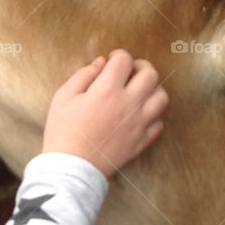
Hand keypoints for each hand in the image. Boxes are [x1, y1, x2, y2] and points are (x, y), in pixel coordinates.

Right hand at [42, 50, 167, 176]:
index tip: (111, 61)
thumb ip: (83, 75)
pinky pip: (159, 123)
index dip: (118, 56)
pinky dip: (153, 115)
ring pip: (162, 97)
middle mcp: (129, 104)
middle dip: (140, 67)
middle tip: (129, 72)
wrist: (71, 168)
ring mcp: (139, 124)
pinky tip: (139, 115)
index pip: (124, 60)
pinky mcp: (142, 141)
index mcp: (107, 90)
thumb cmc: (63, 131)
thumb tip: (101, 62)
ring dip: (152, 89)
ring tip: (139, 92)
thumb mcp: (63, 97)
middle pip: (150, 74)